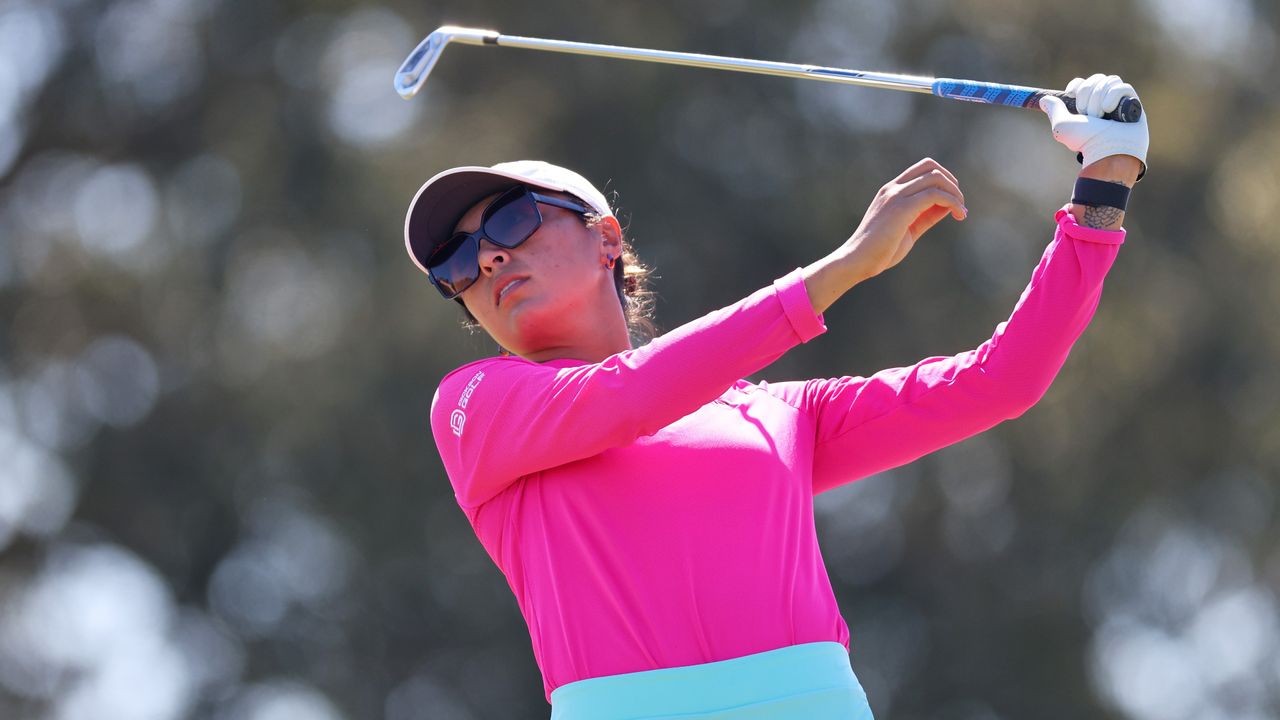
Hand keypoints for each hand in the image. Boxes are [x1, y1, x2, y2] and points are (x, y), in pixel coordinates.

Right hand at [841, 158, 966, 280]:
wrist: (857, 261)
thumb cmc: (879, 251)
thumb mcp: (908, 229)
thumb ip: (925, 216)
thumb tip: (948, 207)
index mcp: (890, 191)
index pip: (922, 169)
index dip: (943, 180)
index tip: (952, 201)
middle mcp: (893, 188)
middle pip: (931, 166)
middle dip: (951, 183)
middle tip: (960, 204)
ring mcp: (896, 196)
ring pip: (936, 177)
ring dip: (954, 193)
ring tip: (961, 212)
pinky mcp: (901, 208)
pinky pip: (935, 195)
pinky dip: (952, 202)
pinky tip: (957, 215)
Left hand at [1041, 74, 1148, 172]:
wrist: (1107, 151)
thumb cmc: (1085, 141)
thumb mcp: (1062, 126)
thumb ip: (1054, 111)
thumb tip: (1043, 100)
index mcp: (1088, 106)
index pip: (1083, 83)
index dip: (1077, 85)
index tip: (1070, 94)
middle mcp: (1104, 102)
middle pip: (1096, 79)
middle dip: (1088, 95)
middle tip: (1088, 114)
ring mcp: (1120, 102)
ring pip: (1109, 81)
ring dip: (1099, 99)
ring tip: (1101, 117)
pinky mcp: (1134, 103)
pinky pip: (1123, 87)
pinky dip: (1114, 97)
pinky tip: (1111, 112)